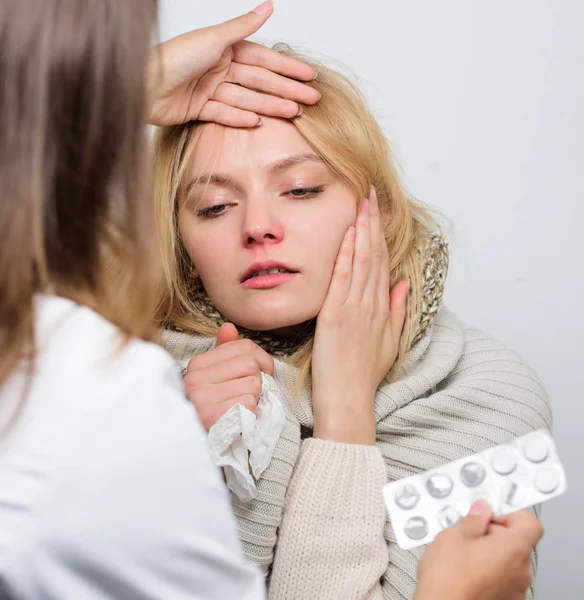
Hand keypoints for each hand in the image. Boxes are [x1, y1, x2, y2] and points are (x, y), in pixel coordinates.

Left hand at [148, 1, 318, 126]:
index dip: (287, 67)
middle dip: (286, 89)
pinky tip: (259, 121)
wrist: (142, 86)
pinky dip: (241, 118)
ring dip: (270, 106)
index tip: (309, 75)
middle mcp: (218, 68)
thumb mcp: (213, 39)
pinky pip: (226, 114)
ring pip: (247, 99)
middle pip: (260, 81)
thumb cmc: (174, 58)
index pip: (263, 59)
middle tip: (311, 99)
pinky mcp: (199, 109)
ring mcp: (209, 89)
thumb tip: (268, 5)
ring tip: (293, 113)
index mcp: (223, 48)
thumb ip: (242, 26)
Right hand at [184, 323, 273, 430]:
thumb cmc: (211, 408)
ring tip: (242, 407)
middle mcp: (196, 378)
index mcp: (198, 364)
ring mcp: (201, 398)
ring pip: (253, 385)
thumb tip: (228, 327)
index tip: (262, 373)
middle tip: (251, 394)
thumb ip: (224, 352)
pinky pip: (248, 405)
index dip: (262, 360)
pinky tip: (239, 418)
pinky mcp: (211, 417)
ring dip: (255, 399)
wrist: (192, 445)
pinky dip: (251, 413)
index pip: (244, 347)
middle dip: (258, 381)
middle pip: (250, 365)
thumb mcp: (214, 378)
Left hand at [311, 187, 409, 444]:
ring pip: (361, 262)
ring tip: (362, 205)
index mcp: (382, 308)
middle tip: (370, 195)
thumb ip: (397, 309)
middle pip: (374, 256)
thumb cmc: (365, 374)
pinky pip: (342, 279)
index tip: (377, 212)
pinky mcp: (336, 316)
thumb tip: (402, 282)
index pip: (382, 263)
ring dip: (361, 231)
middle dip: (372, 223)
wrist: (349, 400)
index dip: (380, 235)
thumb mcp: (388, 341)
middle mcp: (371, 304)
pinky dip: (345, 255)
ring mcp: (354, 309)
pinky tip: (346, 235)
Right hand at [414, 502, 542, 599]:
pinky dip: (487, 574)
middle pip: (516, 543)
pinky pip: (501, 581)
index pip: (529, 523)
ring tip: (461, 556)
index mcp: (513, 549)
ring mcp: (516, 592)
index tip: (489, 513)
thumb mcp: (454, 535)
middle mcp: (521, 572)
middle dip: (493, 534)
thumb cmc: (448, 579)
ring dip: (488, 555)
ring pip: (507, 563)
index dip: (510, 515)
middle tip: (468, 533)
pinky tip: (464, 573)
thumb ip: (473, 520)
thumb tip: (481, 511)